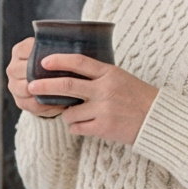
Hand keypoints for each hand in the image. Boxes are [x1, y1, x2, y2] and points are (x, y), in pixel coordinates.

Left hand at [9, 40, 155, 145]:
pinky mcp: (103, 128)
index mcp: (109, 73)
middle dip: (45, 86)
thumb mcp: (120, 77)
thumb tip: (69, 72)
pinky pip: (77, 128)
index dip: (58, 60)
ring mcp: (103, 109)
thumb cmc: (137, 96)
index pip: (79, 62)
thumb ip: (97, 75)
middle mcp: (104, 90)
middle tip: (31, 85)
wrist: (156, 119)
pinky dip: (76, 127)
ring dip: (67, 115)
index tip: (43, 61)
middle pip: (66, 86)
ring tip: (77, 115)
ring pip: (69, 112)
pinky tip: (85, 125)